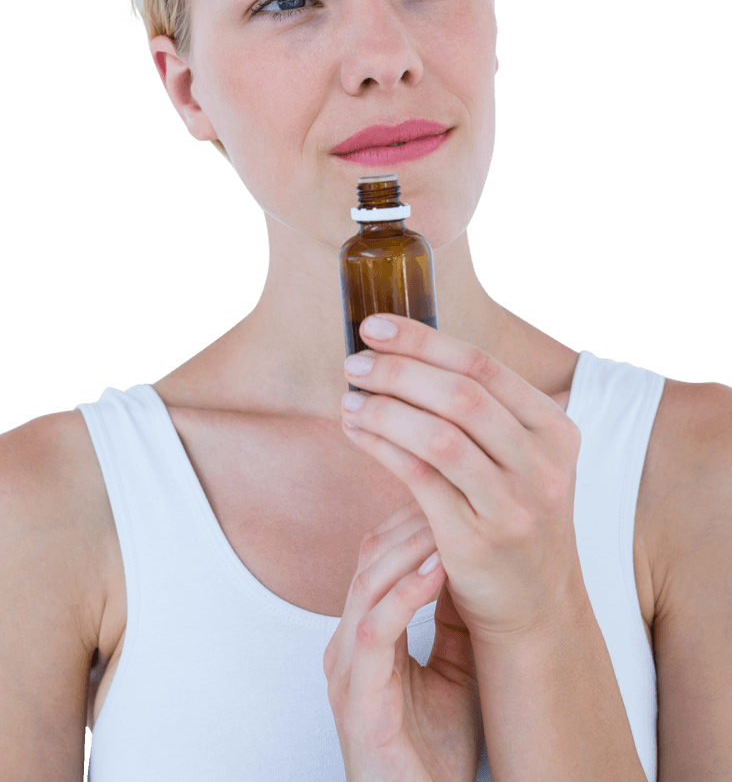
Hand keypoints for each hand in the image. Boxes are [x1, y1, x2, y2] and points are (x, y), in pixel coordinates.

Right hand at [323, 499, 483, 781]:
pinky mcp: (359, 698)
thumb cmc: (436, 751)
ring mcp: (348, 669)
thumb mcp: (454, 669)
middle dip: (411, 520)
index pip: (379, 556)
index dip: (412, 519)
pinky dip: (405, 594)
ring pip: (366, 583)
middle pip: (370, 558)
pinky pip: (374, 631)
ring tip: (450, 520)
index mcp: (366, 635)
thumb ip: (455, 619)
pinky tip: (438, 570)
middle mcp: (348, 644)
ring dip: (410, 548)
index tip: (453, 490)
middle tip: (452, 489)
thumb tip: (476, 560)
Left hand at [340, 314, 584, 647]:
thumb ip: (482, 412)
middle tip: (354, 362)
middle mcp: (543, 463)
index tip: (376, 325)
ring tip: (348, 398)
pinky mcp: (477, 539)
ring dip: (384, 409)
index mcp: (555, 429)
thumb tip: (406, 354)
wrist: (536, 608)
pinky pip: (419, 478)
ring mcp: (514, 503)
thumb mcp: (521, 459)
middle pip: (461, 395)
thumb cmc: (512, 518)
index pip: (483, 365)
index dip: (424, 340)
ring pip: (439, 435)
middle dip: (398, 370)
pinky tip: (356, 432)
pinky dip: (381, 446)